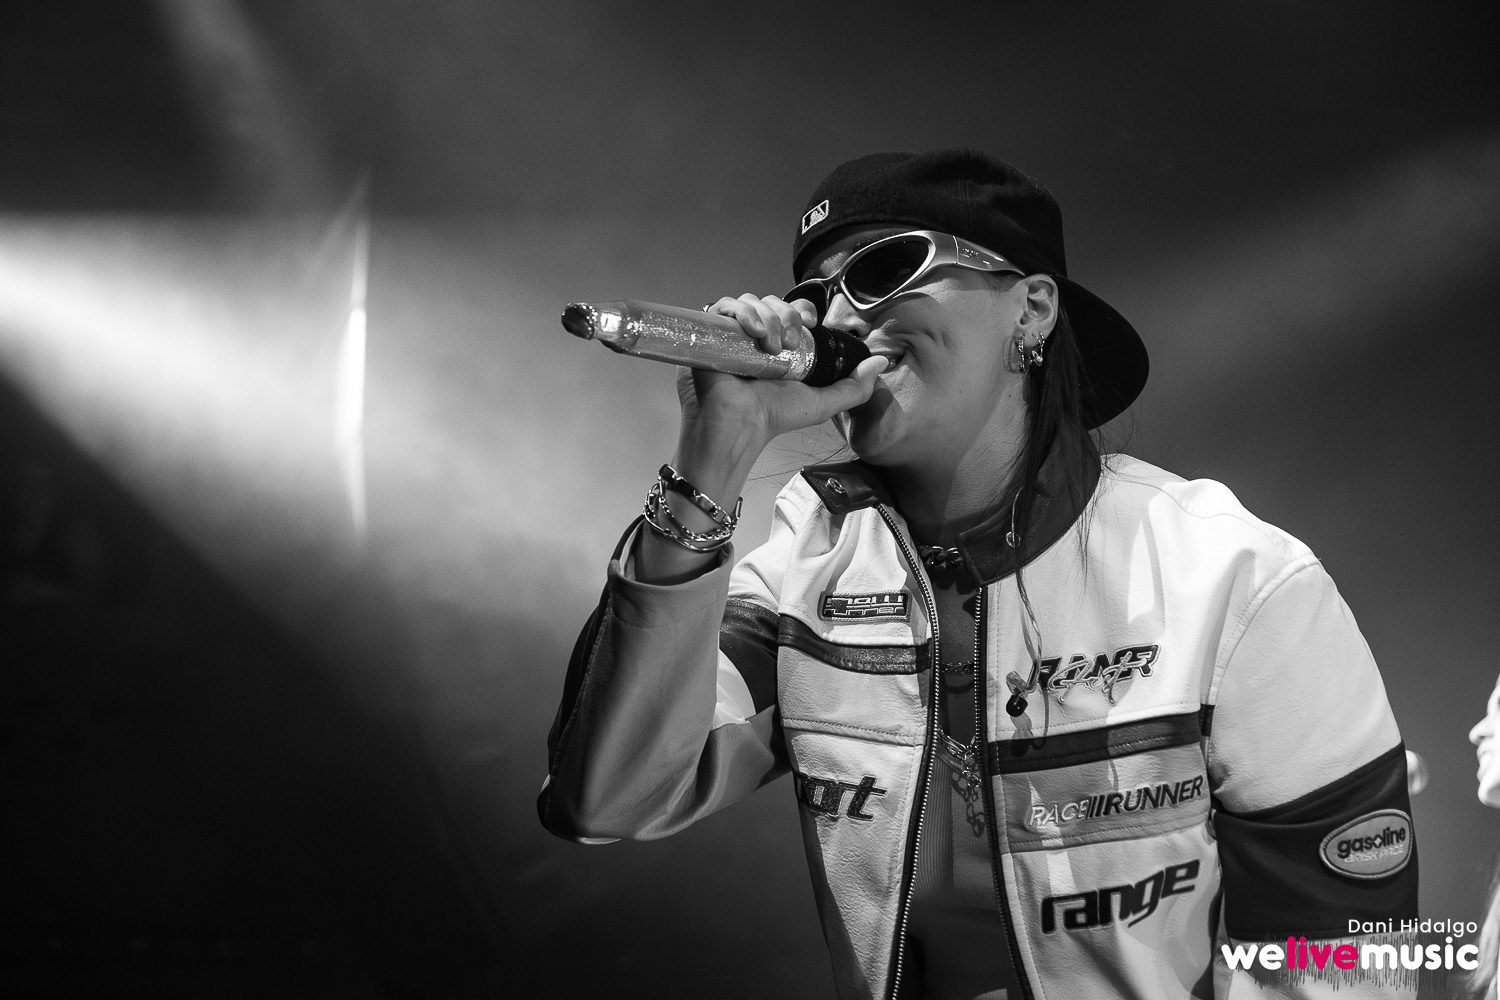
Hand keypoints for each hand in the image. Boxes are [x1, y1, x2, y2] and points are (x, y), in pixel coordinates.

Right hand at [682, 293, 887, 445]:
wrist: (738, 426)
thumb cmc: (773, 417)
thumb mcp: (822, 403)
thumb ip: (854, 387)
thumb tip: (880, 363)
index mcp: (779, 345)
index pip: (791, 310)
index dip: (801, 309)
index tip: (809, 324)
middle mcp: (755, 336)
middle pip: (772, 301)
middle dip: (785, 315)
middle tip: (788, 344)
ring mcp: (731, 333)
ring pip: (751, 300)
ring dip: (766, 316)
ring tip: (769, 346)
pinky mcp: (709, 333)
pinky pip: (724, 306)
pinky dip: (742, 313)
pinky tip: (752, 333)